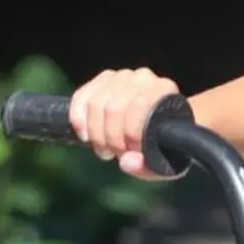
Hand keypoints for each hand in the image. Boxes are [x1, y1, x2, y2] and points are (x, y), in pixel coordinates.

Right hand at [70, 67, 184, 179]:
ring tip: (104, 148)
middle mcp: (144, 78)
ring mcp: (122, 77)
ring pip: (96, 102)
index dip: (131, 132)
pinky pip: (81, 96)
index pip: (140, 104)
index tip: (131, 151)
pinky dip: (78, 118)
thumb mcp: (161, 163)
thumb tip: (126, 161)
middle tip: (114, 152)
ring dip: (95, 132)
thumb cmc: (160, 147)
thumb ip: (147, 166)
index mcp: (165, 91)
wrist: (155, 129)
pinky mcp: (102, 81)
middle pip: (114, 106)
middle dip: (110, 137)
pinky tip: (85, 134)